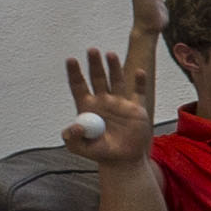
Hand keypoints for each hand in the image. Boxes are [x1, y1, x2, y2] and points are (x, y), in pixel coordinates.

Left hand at [59, 42, 154, 168]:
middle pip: (97, 78)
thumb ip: (73, 138)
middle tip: (92, 50)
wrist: (123, 160)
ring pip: (116, 80)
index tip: (71, 60)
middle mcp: (103, 101)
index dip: (74, 72)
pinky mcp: (136, 108)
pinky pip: (138, 92)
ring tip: (110, 54)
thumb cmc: (100, 152)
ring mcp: (120, 103)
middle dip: (94, 64)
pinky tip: (138, 72)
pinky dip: (139, 81)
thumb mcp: (81, 148)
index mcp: (87, 107)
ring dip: (114, 67)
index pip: (78, 85)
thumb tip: (74, 126)